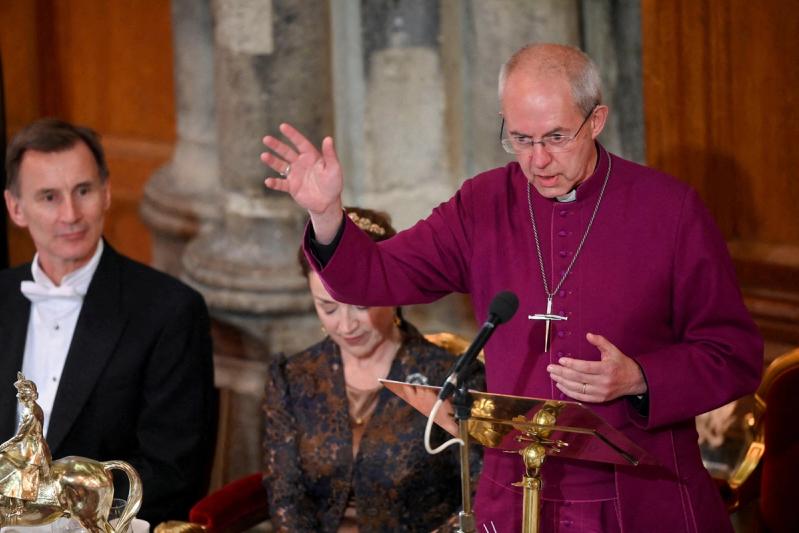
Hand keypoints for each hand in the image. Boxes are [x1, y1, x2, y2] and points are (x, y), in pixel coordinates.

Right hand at [261, 123, 343, 241]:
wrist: (328, 202)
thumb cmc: (333, 183)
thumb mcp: (334, 168)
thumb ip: (330, 154)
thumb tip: (328, 138)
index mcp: (311, 156)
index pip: (300, 143)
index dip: (292, 134)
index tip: (282, 126)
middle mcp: (300, 163)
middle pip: (286, 152)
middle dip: (276, 145)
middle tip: (266, 139)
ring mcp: (294, 175)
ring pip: (281, 166)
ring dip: (272, 161)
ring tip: (264, 156)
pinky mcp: (291, 187)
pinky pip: (281, 184)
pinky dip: (274, 183)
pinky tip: (268, 181)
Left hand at [546, 332, 646, 402]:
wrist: (635, 381)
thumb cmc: (621, 363)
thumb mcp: (613, 350)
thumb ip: (600, 342)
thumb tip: (588, 335)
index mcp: (607, 369)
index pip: (585, 367)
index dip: (572, 364)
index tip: (560, 360)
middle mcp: (603, 382)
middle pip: (578, 378)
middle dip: (562, 373)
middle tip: (550, 368)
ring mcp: (601, 392)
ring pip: (578, 389)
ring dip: (563, 382)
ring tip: (553, 375)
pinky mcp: (599, 399)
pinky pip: (581, 397)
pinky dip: (569, 392)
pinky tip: (561, 385)